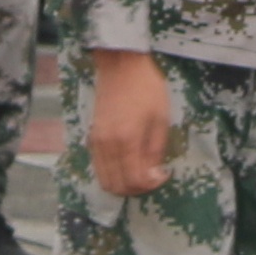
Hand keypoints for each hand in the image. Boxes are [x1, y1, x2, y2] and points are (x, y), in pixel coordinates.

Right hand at [85, 48, 173, 196]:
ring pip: (105, 180)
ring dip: (123, 184)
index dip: (151, 185)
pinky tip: (128, 163)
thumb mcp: (161, 119)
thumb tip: (154, 175)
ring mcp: (96, 142)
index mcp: (126, 141)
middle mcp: (107, 146)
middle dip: (137, 189)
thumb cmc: (146, 88)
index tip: (163, 175)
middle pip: (117, 187)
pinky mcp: (92, 137)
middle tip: (152, 178)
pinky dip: (112, 174)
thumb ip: (156, 151)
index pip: (135, 181)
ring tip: (141, 172)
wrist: (122, 65)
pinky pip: (99, 168)